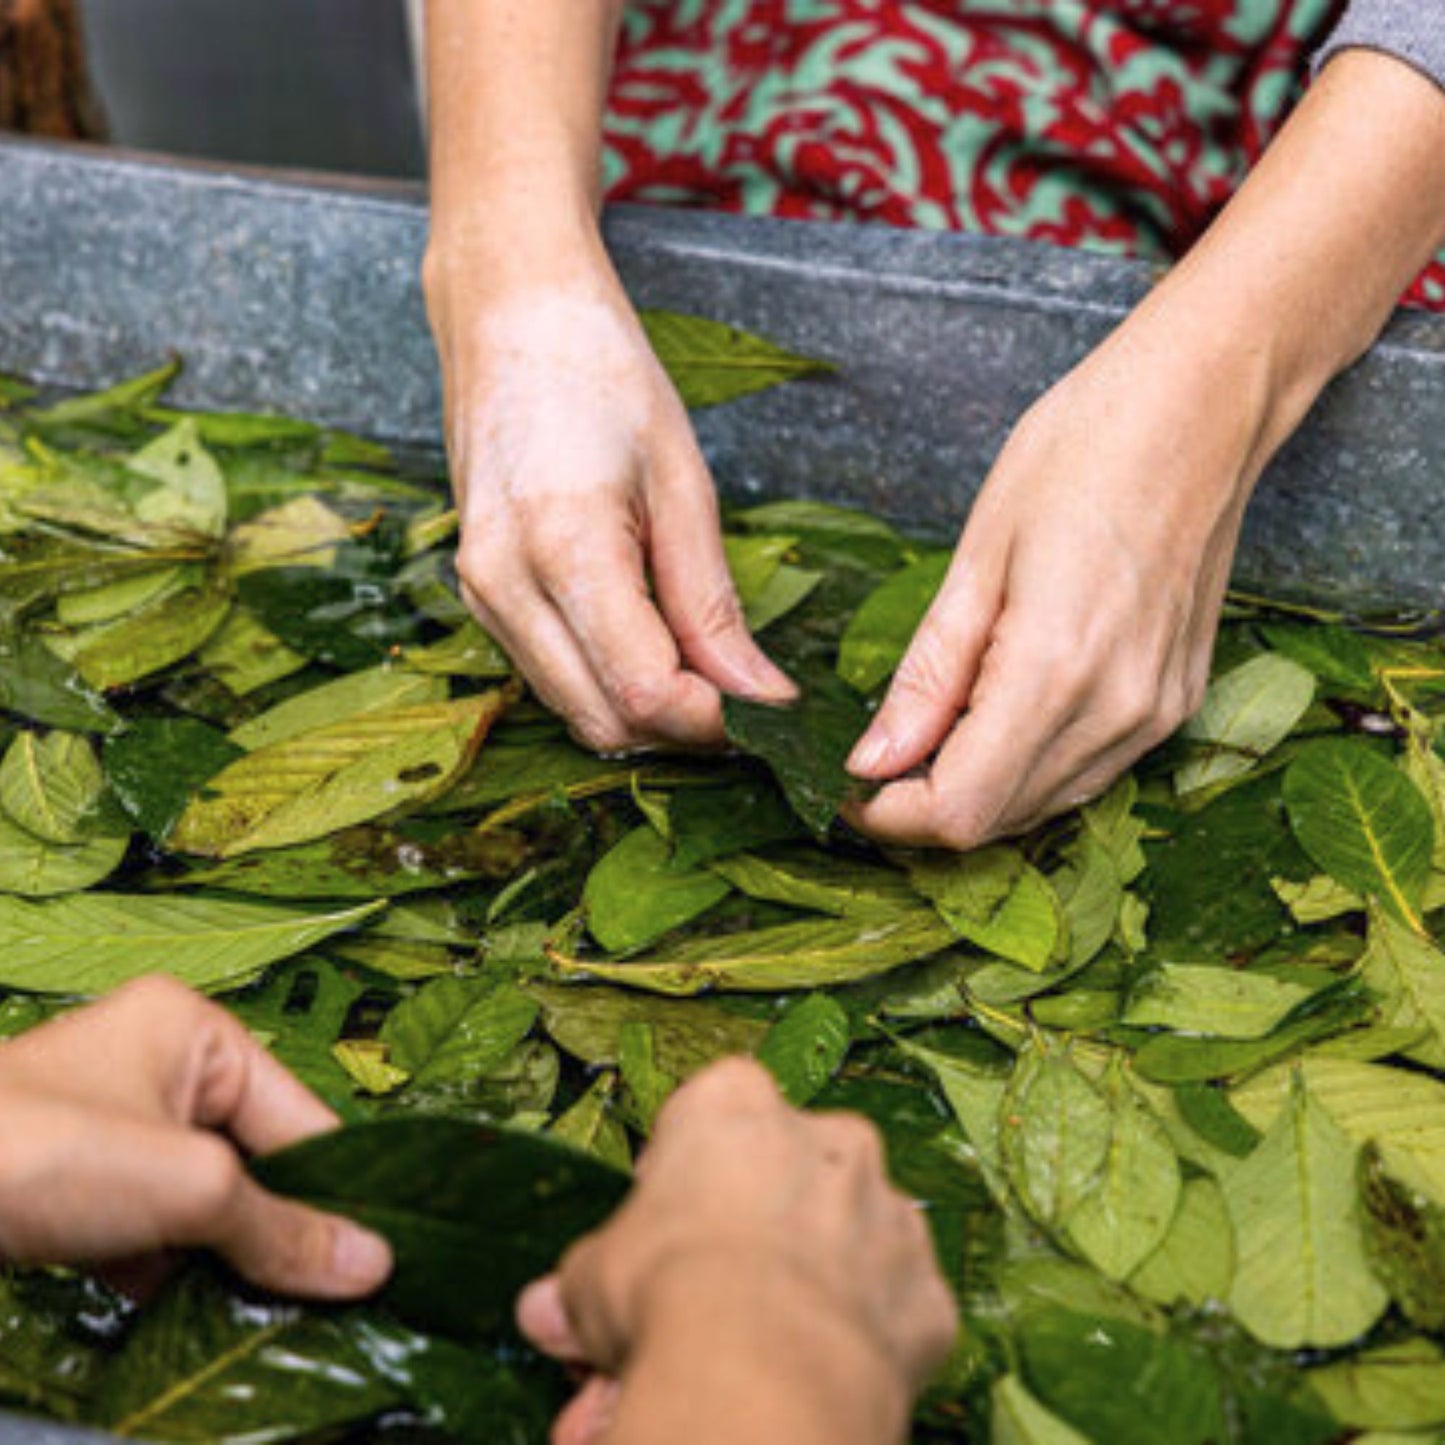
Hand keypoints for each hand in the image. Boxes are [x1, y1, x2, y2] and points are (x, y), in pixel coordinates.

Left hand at [0, 975, 391, 1298]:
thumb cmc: (35, 1153)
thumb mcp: (187, 1188)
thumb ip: (282, 1228)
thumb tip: (373, 1264)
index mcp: (194, 1032)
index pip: (299, 1115)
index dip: (337, 1189)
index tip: (376, 1261)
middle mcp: (158, 1069)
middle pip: (253, 1159)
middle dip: (277, 1229)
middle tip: (324, 1297)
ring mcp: (111, 1130)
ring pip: (203, 1201)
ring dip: (226, 1258)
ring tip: (270, 1314)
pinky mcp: (73, 1189)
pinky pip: (150, 1230)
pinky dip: (170, 1273)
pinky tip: (196, 1318)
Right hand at [428, 258, 792, 753]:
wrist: (509, 317)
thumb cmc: (603, 376)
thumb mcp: (682, 483)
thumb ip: (711, 603)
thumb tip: (756, 696)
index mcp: (563, 546)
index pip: (644, 692)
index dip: (715, 721)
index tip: (769, 708)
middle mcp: (504, 586)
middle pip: (604, 722)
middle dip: (684, 729)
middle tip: (748, 697)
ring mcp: (480, 596)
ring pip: (574, 711)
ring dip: (647, 713)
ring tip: (708, 670)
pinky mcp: (479, 595)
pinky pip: (551, 676)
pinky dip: (608, 683)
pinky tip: (655, 646)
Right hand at [517, 1059, 956, 1444]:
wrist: (763, 1367)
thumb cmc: (667, 1290)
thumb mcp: (594, 1278)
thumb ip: (581, 1282)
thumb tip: (546, 1310)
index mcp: (738, 1106)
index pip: (711, 1109)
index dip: (683, 1170)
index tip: (664, 1223)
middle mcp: (829, 1137)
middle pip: (789, 1171)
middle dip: (753, 1231)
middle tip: (709, 1302)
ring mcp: (890, 1212)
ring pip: (850, 1237)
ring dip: (814, 1281)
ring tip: (762, 1350)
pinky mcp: (928, 1291)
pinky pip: (893, 1308)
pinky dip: (863, 1338)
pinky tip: (818, 1375)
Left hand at [846, 305, 1274, 846]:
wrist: (1204, 406)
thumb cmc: (1083, 451)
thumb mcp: (976, 556)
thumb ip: (928, 676)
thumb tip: (873, 760)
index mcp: (1056, 670)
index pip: (960, 809)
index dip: (891, 814)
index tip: (850, 784)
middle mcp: (1117, 711)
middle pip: (999, 819)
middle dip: (925, 805)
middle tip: (880, 752)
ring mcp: (1156, 713)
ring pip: (1043, 805)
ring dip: (977, 788)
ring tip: (937, 722)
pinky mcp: (1176, 702)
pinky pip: (1087, 773)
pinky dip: (1028, 766)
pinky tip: (998, 711)